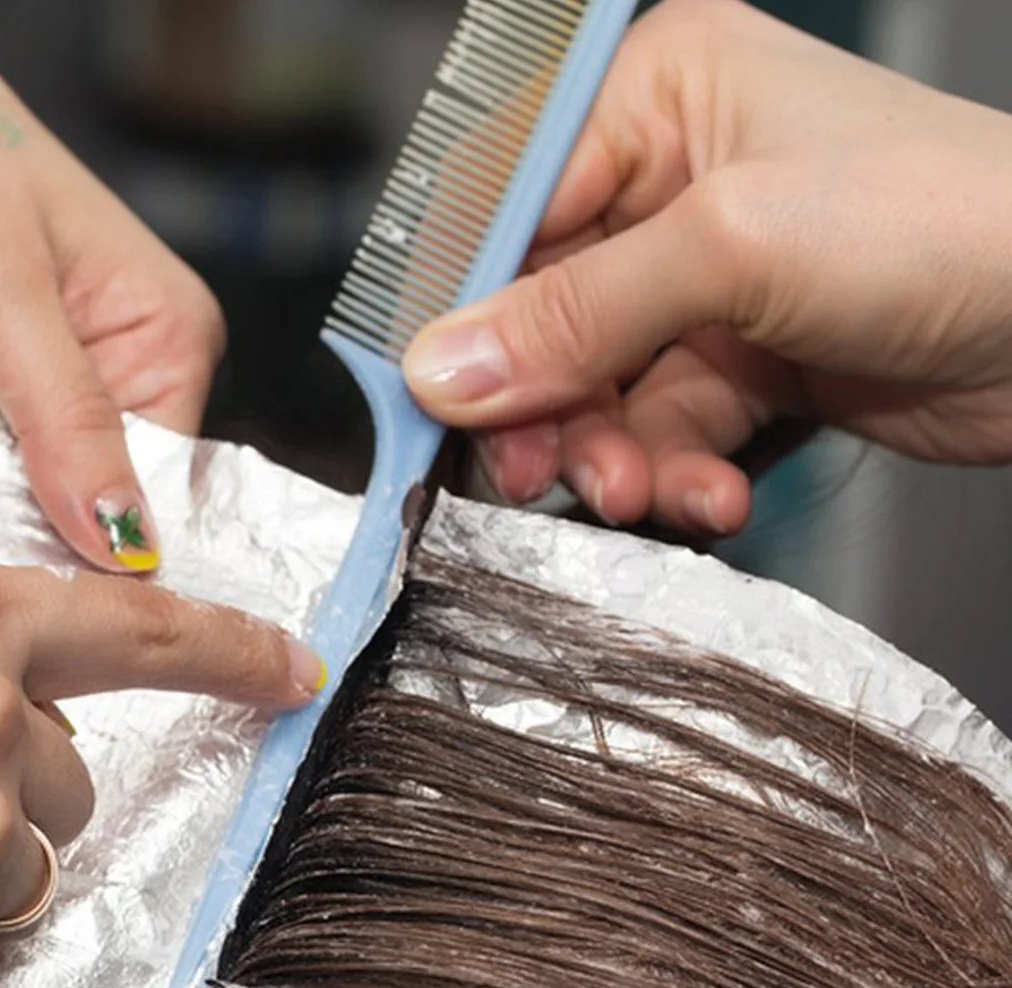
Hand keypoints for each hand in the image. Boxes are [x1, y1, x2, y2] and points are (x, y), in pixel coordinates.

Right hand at [400, 0, 1011, 534]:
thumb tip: (443, 371)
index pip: (506, 209)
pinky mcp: (737, 361)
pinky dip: (671, 477)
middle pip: (539, 317)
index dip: (464, 313)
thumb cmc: (945, 220)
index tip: (433, 399)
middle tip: (539, 473)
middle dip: (546, 407)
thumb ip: (575, 315)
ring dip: (608, 457)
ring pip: (593, 391)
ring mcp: (703, 281)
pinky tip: (709, 496)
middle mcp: (668, 184)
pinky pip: (658, 432)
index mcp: (656, 98)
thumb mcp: (732, 250)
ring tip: (642, 494)